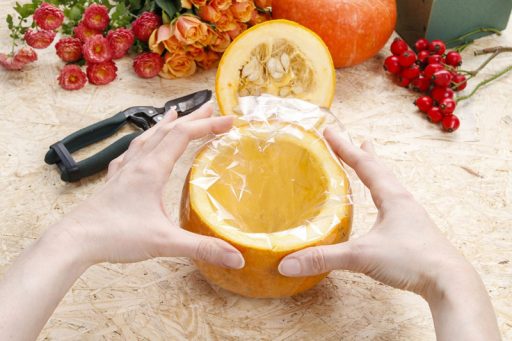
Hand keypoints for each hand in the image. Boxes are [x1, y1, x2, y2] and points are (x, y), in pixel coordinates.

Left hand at [45, 103, 244, 268]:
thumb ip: (202, 248)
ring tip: (175, 114)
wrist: (75, 241)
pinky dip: (142, 142)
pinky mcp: (114, 182)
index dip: (208, 125)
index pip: (183, 136)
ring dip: (166, 125)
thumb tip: (237, 257)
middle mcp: (138, 164)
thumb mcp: (165, 242)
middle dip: (192, 118)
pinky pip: (130, 153)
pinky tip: (139, 147)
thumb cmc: (116, 236)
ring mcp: (124, 171)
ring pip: (147, 138)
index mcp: (152, 170)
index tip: (230, 120)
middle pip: (167, 131)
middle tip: (210, 107)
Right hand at [278, 127, 472, 297]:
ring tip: (370, 164)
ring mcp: (410, 216)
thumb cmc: (410, 260)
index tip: (330, 131)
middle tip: (355, 139)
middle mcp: (402, 201)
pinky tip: (381, 207)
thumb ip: (324, 258)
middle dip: (363, 154)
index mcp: (391, 196)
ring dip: (376, 172)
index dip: (344, 148)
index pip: (363, 164)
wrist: (449, 281)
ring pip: (389, 185)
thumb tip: (287, 262)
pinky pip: (394, 203)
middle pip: (380, 169)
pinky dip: (383, 194)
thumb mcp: (362, 256)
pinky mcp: (413, 231)